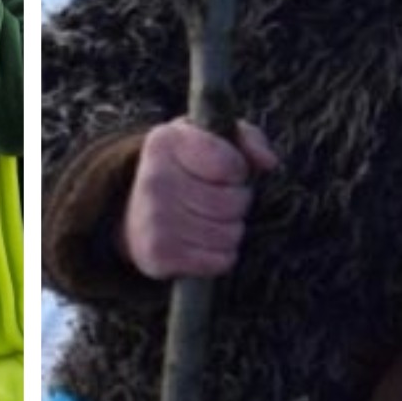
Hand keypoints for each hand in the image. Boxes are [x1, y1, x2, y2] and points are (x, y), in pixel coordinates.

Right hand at [122, 117, 278, 280]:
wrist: (132, 210)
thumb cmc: (185, 169)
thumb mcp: (211, 139)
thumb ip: (247, 138)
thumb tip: (269, 162)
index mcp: (165, 141)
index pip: (232, 165)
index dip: (238, 172)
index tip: (222, 173)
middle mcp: (154, 179)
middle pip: (235, 203)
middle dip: (237, 204)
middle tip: (217, 200)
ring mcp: (153, 219)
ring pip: (230, 234)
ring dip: (230, 231)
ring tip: (210, 221)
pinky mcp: (157, 255)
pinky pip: (220, 262)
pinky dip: (220, 256)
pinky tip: (202, 244)